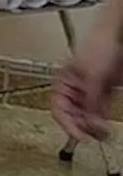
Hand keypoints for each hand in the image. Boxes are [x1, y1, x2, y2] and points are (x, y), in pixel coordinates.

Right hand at [53, 27, 121, 142]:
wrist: (117, 37)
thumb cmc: (98, 46)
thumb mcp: (92, 75)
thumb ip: (90, 98)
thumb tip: (90, 120)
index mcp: (63, 82)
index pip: (58, 109)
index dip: (67, 124)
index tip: (79, 137)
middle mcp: (74, 89)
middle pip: (72, 115)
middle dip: (82, 127)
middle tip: (92, 137)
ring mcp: (89, 92)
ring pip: (86, 117)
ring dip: (92, 127)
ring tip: (101, 134)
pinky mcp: (103, 94)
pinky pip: (99, 113)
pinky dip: (101, 121)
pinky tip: (105, 127)